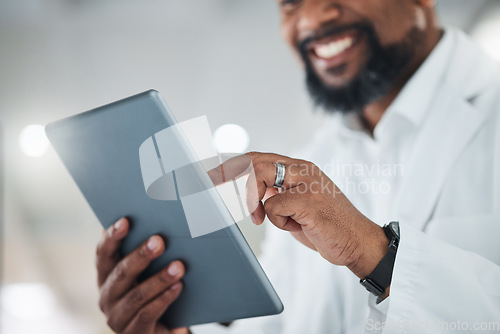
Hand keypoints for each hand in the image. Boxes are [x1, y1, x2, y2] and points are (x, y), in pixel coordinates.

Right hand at [96, 218, 188, 333]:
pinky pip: (148, 314)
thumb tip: (157, 220)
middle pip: (121, 273)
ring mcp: (117, 318)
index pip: (103, 254)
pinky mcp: (134, 333)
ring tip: (178, 266)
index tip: (125, 221)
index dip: (112, 237)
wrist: (161, 331)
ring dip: (159, 279)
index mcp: (106, 277)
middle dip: (141, 256)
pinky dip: (164, 299)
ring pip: (137, 295)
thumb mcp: (146, 273)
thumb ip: (145, 253)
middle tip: (159, 241)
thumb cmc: (154, 293)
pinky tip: (178, 287)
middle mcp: (106, 297)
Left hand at [209, 152, 388, 278]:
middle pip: (255, 161)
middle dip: (228, 174)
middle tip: (211, 186)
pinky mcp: (309, 200)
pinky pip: (273, 205)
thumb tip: (250, 191)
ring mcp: (307, 182)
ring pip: (261, 176)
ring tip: (261, 219)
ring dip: (254, 202)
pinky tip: (295, 226)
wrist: (357, 241)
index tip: (211, 176)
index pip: (258, 157)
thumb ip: (276, 193)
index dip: (232, 165)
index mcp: (299, 168)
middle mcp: (302, 169)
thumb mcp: (296, 205)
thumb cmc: (325, 226)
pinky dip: (277, 220)